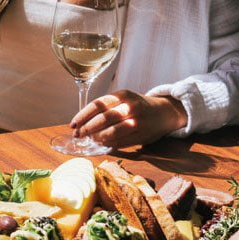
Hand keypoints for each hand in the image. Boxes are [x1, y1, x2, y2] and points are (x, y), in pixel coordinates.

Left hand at [71, 91, 186, 147]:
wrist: (165, 112)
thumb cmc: (138, 106)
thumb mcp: (123, 99)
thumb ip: (106, 108)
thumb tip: (82, 123)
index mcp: (122, 95)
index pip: (97, 105)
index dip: (82, 116)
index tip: (73, 124)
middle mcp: (130, 107)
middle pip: (103, 118)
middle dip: (87, 128)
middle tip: (78, 134)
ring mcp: (137, 121)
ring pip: (112, 132)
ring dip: (97, 137)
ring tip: (90, 139)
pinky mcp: (142, 135)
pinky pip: (120, 142)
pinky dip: (108, 144)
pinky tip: (103, 144)